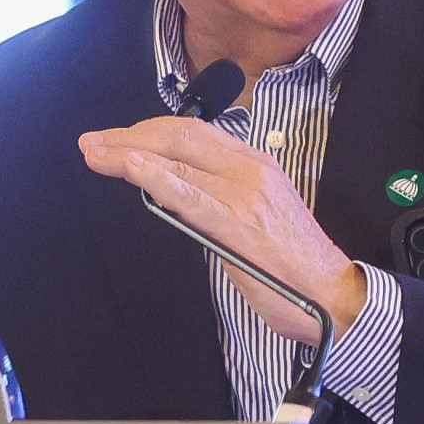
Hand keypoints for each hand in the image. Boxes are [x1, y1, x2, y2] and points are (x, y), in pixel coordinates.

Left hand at [79, 116, 367, 344]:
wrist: (330, 293)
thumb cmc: (291, 261)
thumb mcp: (255, 212)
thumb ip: (216, 195)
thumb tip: (170, 189)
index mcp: (254, 162)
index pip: (191, 131)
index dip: (146, 130)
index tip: (115, 139)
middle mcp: (249, 168)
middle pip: (178, 135)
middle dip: (128, 136)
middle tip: (93, 142)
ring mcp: (244, 193)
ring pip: (177, 159)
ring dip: (127, 154)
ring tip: (94, 153)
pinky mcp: (237, 224)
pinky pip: (188, 195)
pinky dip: (154, 177)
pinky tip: (130, 167)